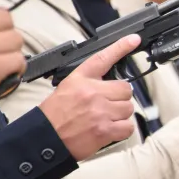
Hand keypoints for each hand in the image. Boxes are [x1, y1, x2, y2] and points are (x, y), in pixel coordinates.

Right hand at [39, 35, 139, 159]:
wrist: (45, 139)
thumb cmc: (54, 116)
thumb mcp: (66, 88)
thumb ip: (89, 83)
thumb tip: (112, 83)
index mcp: (80, 79)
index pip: (103, 58)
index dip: (120, 47)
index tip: (133, 39)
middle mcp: (92, 92)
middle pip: (126, 89)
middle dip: (119, 98)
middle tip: (105, 106)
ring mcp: (100, 111)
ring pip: (128, 108)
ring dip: (120, 115)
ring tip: (103, 119)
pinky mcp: (105, 129)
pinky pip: (128, 126)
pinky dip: (122, 130)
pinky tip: (109, 130)